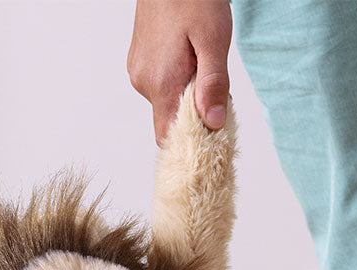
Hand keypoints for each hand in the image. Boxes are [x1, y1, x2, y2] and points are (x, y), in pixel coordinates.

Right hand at [128, 0, 231, 144]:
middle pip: (171, 122)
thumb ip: (213, 84)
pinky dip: (179, 84)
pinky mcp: (141, 62)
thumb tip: (214, 123)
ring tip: (202, 66)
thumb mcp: (213, 40)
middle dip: (196, 117)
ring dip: (189, 98)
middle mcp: (144, 82)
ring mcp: (140, 72)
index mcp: (160, 83)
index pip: (169, 137)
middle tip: (215, 90)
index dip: (191, 142)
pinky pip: (162, 87)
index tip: (213, 135)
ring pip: (168, 104)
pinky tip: (190, 60)